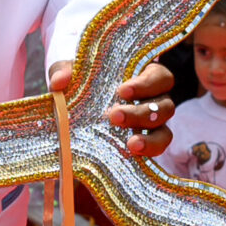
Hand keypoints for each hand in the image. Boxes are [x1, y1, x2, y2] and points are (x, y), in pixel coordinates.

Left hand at [49, 58, 175, 159]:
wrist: (75, 117)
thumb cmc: (84, 85)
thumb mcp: (74, 74)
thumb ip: (65, 71)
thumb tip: (59, 81)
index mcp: (145, 77)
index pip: (160, 77)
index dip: (146, 84)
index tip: (122, 90)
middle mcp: (155, 102)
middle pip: (166, 105)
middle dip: (141, 112)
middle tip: (114, 116)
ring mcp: (153, 127)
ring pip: (165, 131)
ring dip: (150, 138)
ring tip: (130, 144)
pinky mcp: (146, 146)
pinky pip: (157, 151)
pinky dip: (148, 152)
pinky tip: (131, 154)